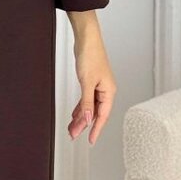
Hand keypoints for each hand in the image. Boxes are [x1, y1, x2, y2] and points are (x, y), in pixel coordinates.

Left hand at [68, 29, 115, 144]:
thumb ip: (87, 102)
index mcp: (109, 91)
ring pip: (90, 107)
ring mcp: (98, 86)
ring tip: (71, 127)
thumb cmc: (91, 55)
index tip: (91, 140)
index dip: (96, 129)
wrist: (87, 39)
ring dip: (81, 117)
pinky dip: (80, 107)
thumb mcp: (86, 82)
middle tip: (73, 135)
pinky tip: (75, 114)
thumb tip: (88, 118)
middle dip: (84, 124)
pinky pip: (86, 100)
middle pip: (95, 112)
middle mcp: (106, 90)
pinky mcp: (91, 82)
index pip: (103, 115)